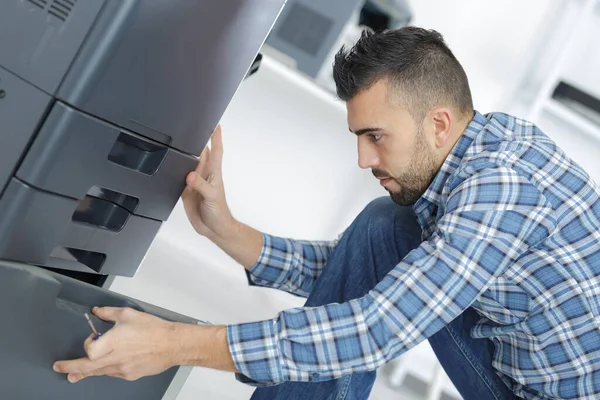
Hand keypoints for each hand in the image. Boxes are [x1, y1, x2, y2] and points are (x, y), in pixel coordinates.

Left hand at [53, 307, 178, 382]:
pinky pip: (112, 373)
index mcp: (114, 342)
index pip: (89, 350)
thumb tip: (97, 311)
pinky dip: (106, 370)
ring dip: (84, 373)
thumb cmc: (154, 329)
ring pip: (98, 373)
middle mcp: (116, 358)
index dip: (87, 343)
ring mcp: (122, 369)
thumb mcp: (129, 314)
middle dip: (70, 367)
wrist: (171, 344)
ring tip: (73, 376)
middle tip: (59, 368)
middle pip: (87, 367)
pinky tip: (106, 367)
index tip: (91, 336)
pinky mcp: (130, 374)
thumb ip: (109, 313)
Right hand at [182, 125, 237, 240]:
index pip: (215, 150)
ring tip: (179, 140)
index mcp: (213, 172)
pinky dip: (174, 170)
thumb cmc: (219, 213)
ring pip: (189, 163)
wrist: (214, 228)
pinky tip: (169, 164)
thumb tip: (190, 175)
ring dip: (185, 153)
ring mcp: (195, 182)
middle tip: (193, 125)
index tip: (215, 123)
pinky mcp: (186, 190)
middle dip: (198, 139)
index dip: (215, 136)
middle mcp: (204, 174)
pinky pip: (178, 177)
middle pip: (201, 152)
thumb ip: (201, 186)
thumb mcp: (212, 197)